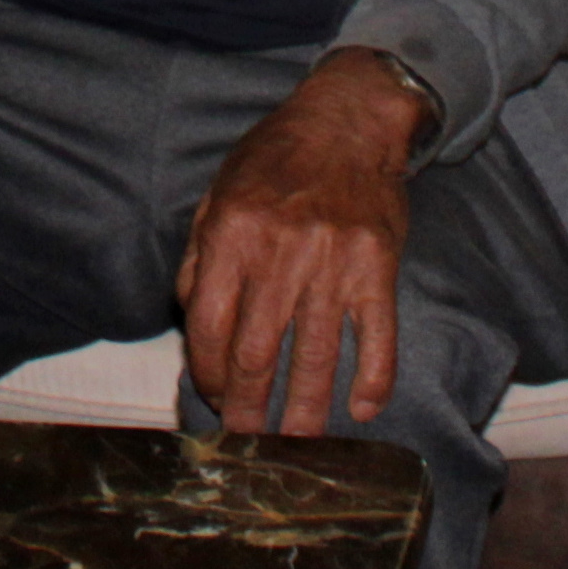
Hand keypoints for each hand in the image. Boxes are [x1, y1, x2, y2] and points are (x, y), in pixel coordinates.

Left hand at [177, 49, 427, 436]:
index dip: (206, 370)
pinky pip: (377, 335)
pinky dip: (372, 378)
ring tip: (297, 445)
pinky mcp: (378, 268)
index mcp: (231, 235)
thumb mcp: (215, 196)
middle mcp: (280, 254)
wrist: (348, 122)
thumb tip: (189, 319)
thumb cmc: (273, 161)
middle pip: (258, 351)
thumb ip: (198, 258)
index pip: (209, 323)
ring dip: (306, 408)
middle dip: (248, 405)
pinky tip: (362, 409)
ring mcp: (333, 264)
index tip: (210, 396)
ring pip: (316, 355)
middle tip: (246, 442)